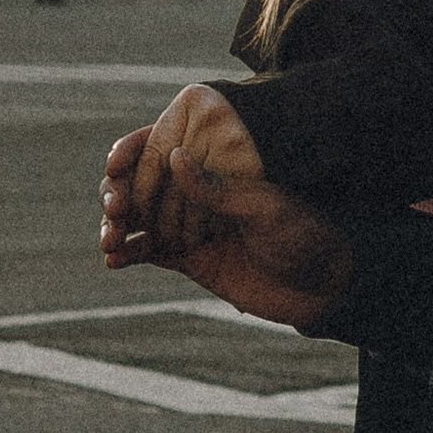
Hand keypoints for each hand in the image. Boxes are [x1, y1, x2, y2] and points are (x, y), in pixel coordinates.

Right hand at [100, 86, 351, 328]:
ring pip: (138, 217)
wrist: (322, 285)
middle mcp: (198, 191)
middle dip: (118, 191)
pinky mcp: (189, 259)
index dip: (133, 150)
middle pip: (141, 182)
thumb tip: (174, 156)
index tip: (115, 162)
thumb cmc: (304, 234)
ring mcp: (189, 224)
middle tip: (115, 208)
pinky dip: (127, 254)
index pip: (164, 147)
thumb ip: (217, 189)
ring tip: (109, 238)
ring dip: (116, 224)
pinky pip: (148, 252)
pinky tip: (112, 259)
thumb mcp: (264, 207)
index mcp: (216, 165)